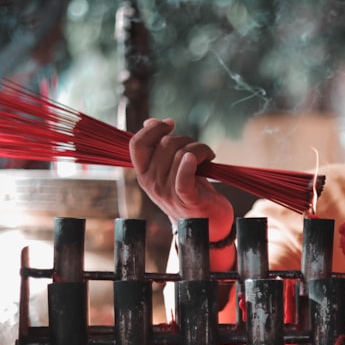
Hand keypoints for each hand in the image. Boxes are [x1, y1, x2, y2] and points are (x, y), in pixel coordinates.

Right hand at [129, 118, 234, 239]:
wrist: (206, 223)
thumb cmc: (189, 191)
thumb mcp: (169, 169)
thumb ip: (158, 148)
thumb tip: (149, 121)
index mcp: (144, 173)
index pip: (137, 144)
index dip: (154, 129)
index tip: (170, 124)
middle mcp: (152, 183)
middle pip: (165, 145)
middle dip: (186, 139)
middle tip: (198, 149)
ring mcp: (168, 193)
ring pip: (180, 155)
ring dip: (199, 149)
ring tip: (207, 156)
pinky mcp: (187, 199)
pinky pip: (184, 177)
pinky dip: (192, 164)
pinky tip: (205, 158)